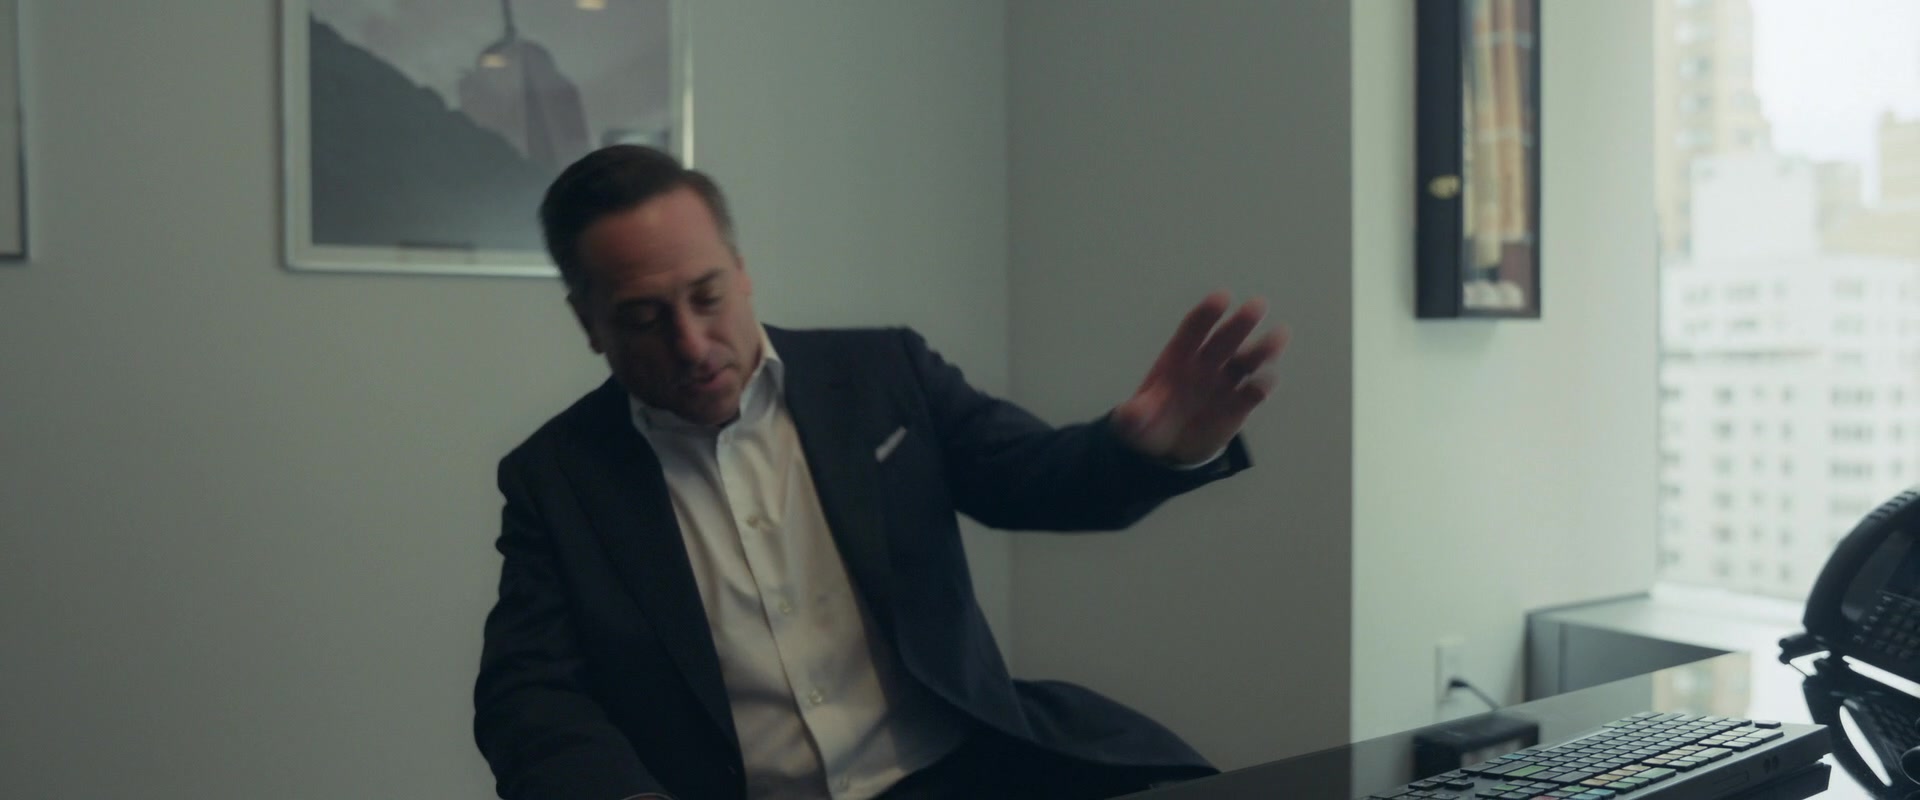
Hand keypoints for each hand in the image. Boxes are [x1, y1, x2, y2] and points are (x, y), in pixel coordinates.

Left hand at [1111, 292, 1287, 464]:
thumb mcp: (1134, 423)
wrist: (1168, 448)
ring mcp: (1224, 384)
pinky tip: (1267, 380)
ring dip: (1263, 348)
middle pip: (1225, 340)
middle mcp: (1205, 365)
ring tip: (1280, 334)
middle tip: (1258, 305)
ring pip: (1247, 361)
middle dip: (1240, 323)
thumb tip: (1128, 413)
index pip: (1193, 330)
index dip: (1207, 314)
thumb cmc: (1149, 423)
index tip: (1222, 298)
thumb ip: (1133, 416)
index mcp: (1177, 358)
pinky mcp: (1238, 406)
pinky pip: (1252, 393)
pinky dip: (1262, 386)